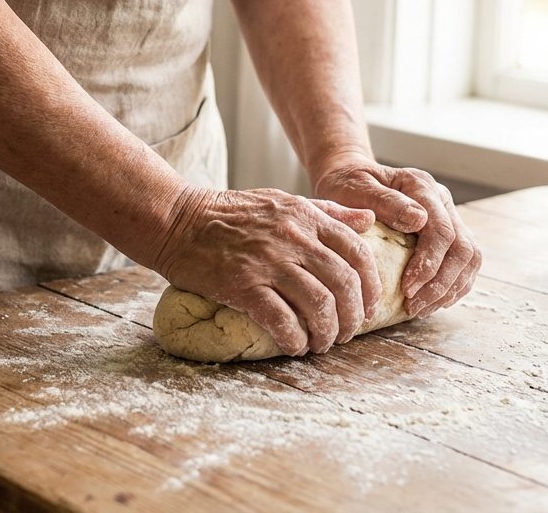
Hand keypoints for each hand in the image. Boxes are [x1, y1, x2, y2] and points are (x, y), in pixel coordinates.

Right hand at [147, 187, 382, 355]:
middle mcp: (293, 237)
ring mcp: (268, 261)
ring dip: (327, 333)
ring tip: (321, 344)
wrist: (177, 221)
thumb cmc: (228, 213)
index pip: (357, 253)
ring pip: (319, 305)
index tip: (369, 307)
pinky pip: (281, 320)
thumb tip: (369, 219)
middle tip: (347, 334)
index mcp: (305, 216)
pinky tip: (295, 347)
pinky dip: (294, 339)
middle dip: (353, 317)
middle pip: (344, 284)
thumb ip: (327, 212)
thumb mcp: (283, 202)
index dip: (371, 286)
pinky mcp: (242, 284)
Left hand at [312, 154, 481, 317]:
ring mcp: (448, 215)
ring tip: (421, 309)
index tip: (407, 289)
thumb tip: (418, 220)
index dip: (429, 265)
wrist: (348, 177)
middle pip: (463, 248)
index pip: (441, 232)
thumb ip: (385, 201)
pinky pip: (465, 263)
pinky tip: (433, 301)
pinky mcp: (447, 232)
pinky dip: (453, 286)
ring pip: (469, 258)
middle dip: (440, 283)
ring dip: (449, 288)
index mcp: (421, 186)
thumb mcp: (355, 188)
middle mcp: (441, 199)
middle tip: (414, 306)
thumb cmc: (346, 185)